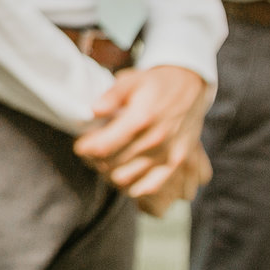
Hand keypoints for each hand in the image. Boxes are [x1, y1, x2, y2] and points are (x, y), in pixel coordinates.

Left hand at [73, 66, 211, 215]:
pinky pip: (150, 188)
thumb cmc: (154, 84)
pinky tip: (126, 175)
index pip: (103, 147)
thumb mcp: (130, 81)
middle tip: (91, 153)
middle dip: (94, 161)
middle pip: (111, 165)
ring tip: (106, 162)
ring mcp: (168, 155)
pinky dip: (133, 187)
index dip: (85, 149)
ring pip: (126, 180)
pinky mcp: (177, 164)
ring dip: (110, 174)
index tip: (81, 145)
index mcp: (140, 119)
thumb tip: (93, 111)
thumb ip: (110, 96)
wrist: (189, 86)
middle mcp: (155, 140)